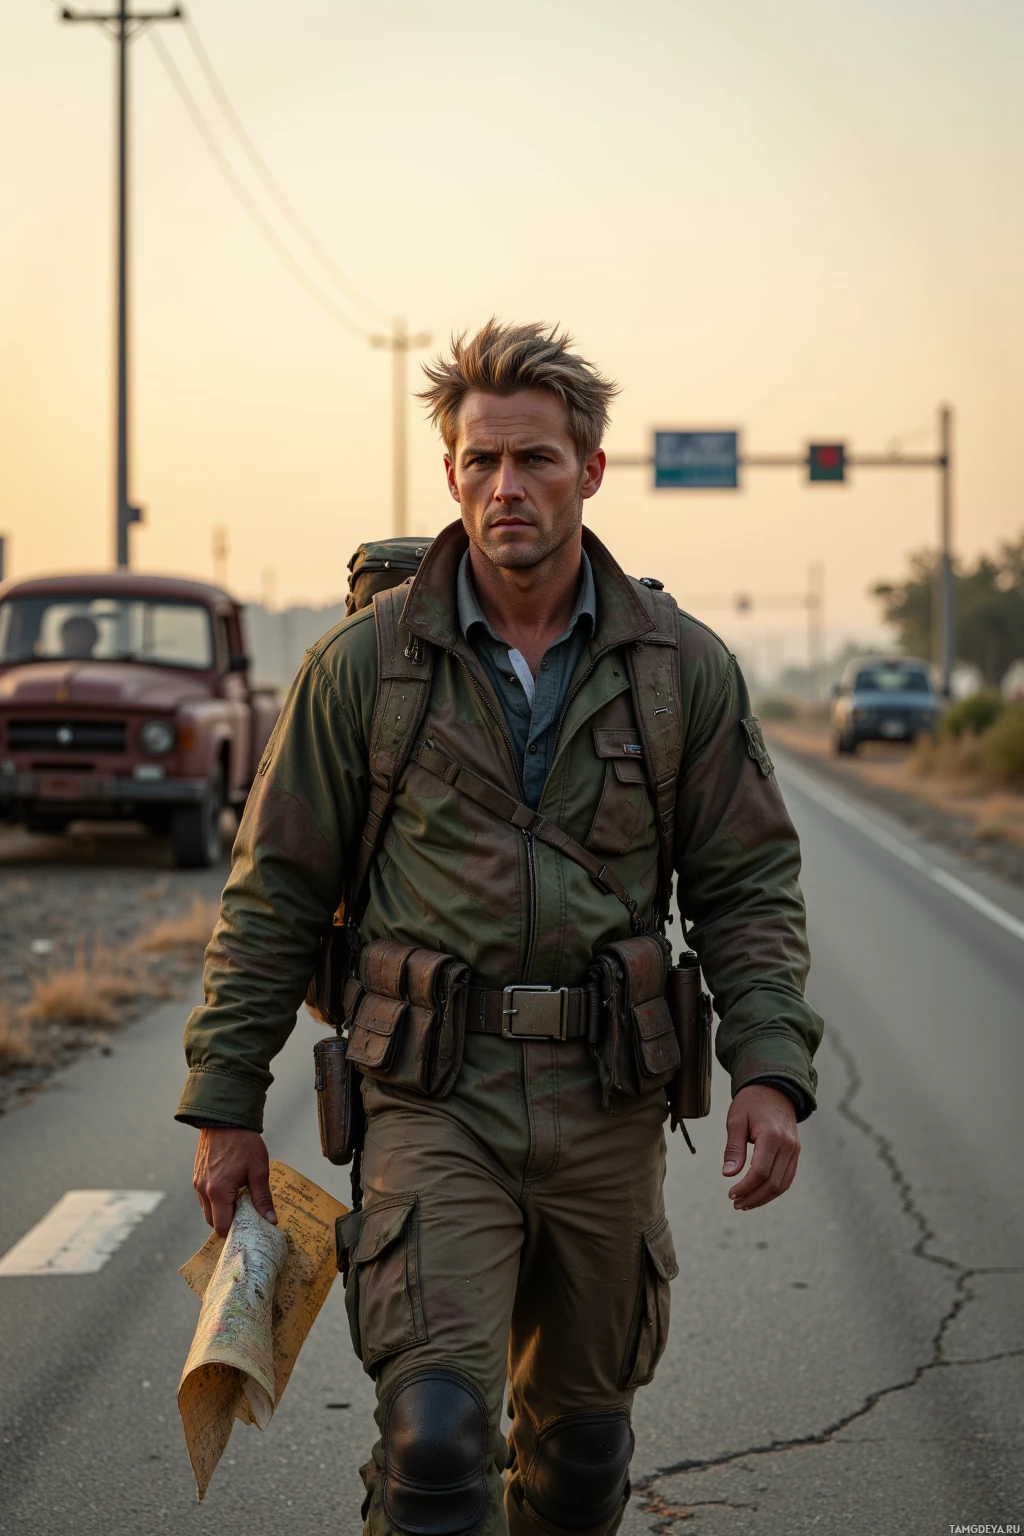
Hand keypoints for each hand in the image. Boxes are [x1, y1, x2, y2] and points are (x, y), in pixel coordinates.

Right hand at [193, 1128, 276, 1236]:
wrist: (224, 1118)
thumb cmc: (244, 1143)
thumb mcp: (259, 1170)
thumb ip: (262, 1198)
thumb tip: (270, 1221)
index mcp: (218, 1192)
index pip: (222, 1227)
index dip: (236, 1230)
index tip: (250, 1225)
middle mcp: (203, 1191)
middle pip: (212, 1221)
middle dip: (228, 1222)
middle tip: (247, 1213)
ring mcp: (197, 1183)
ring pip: (207, 1210)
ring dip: (222, 1210)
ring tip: (240, 1198)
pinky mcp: (196, 1176)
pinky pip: (204, 1197)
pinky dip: (216, 1199)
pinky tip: (231, 1187)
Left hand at [723, 1084, 800, 1211]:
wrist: (774, 1088)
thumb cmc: (751, 1102)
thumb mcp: (736, 1120)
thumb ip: (734, 1148)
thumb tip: (728, 1174)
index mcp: (772, 1136)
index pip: (760, 1172)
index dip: (745, 1187)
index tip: (730, 1193)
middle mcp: (788, 1146)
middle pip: (773, 1183)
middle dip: (753, 1197)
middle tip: (736, 1203)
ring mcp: (795, 1150)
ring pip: (783, 1184)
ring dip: (764, 1198)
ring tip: (745, 1203)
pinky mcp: (796, 1153)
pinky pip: (787, 1178)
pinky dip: (774, 1190)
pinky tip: (759, 1194)